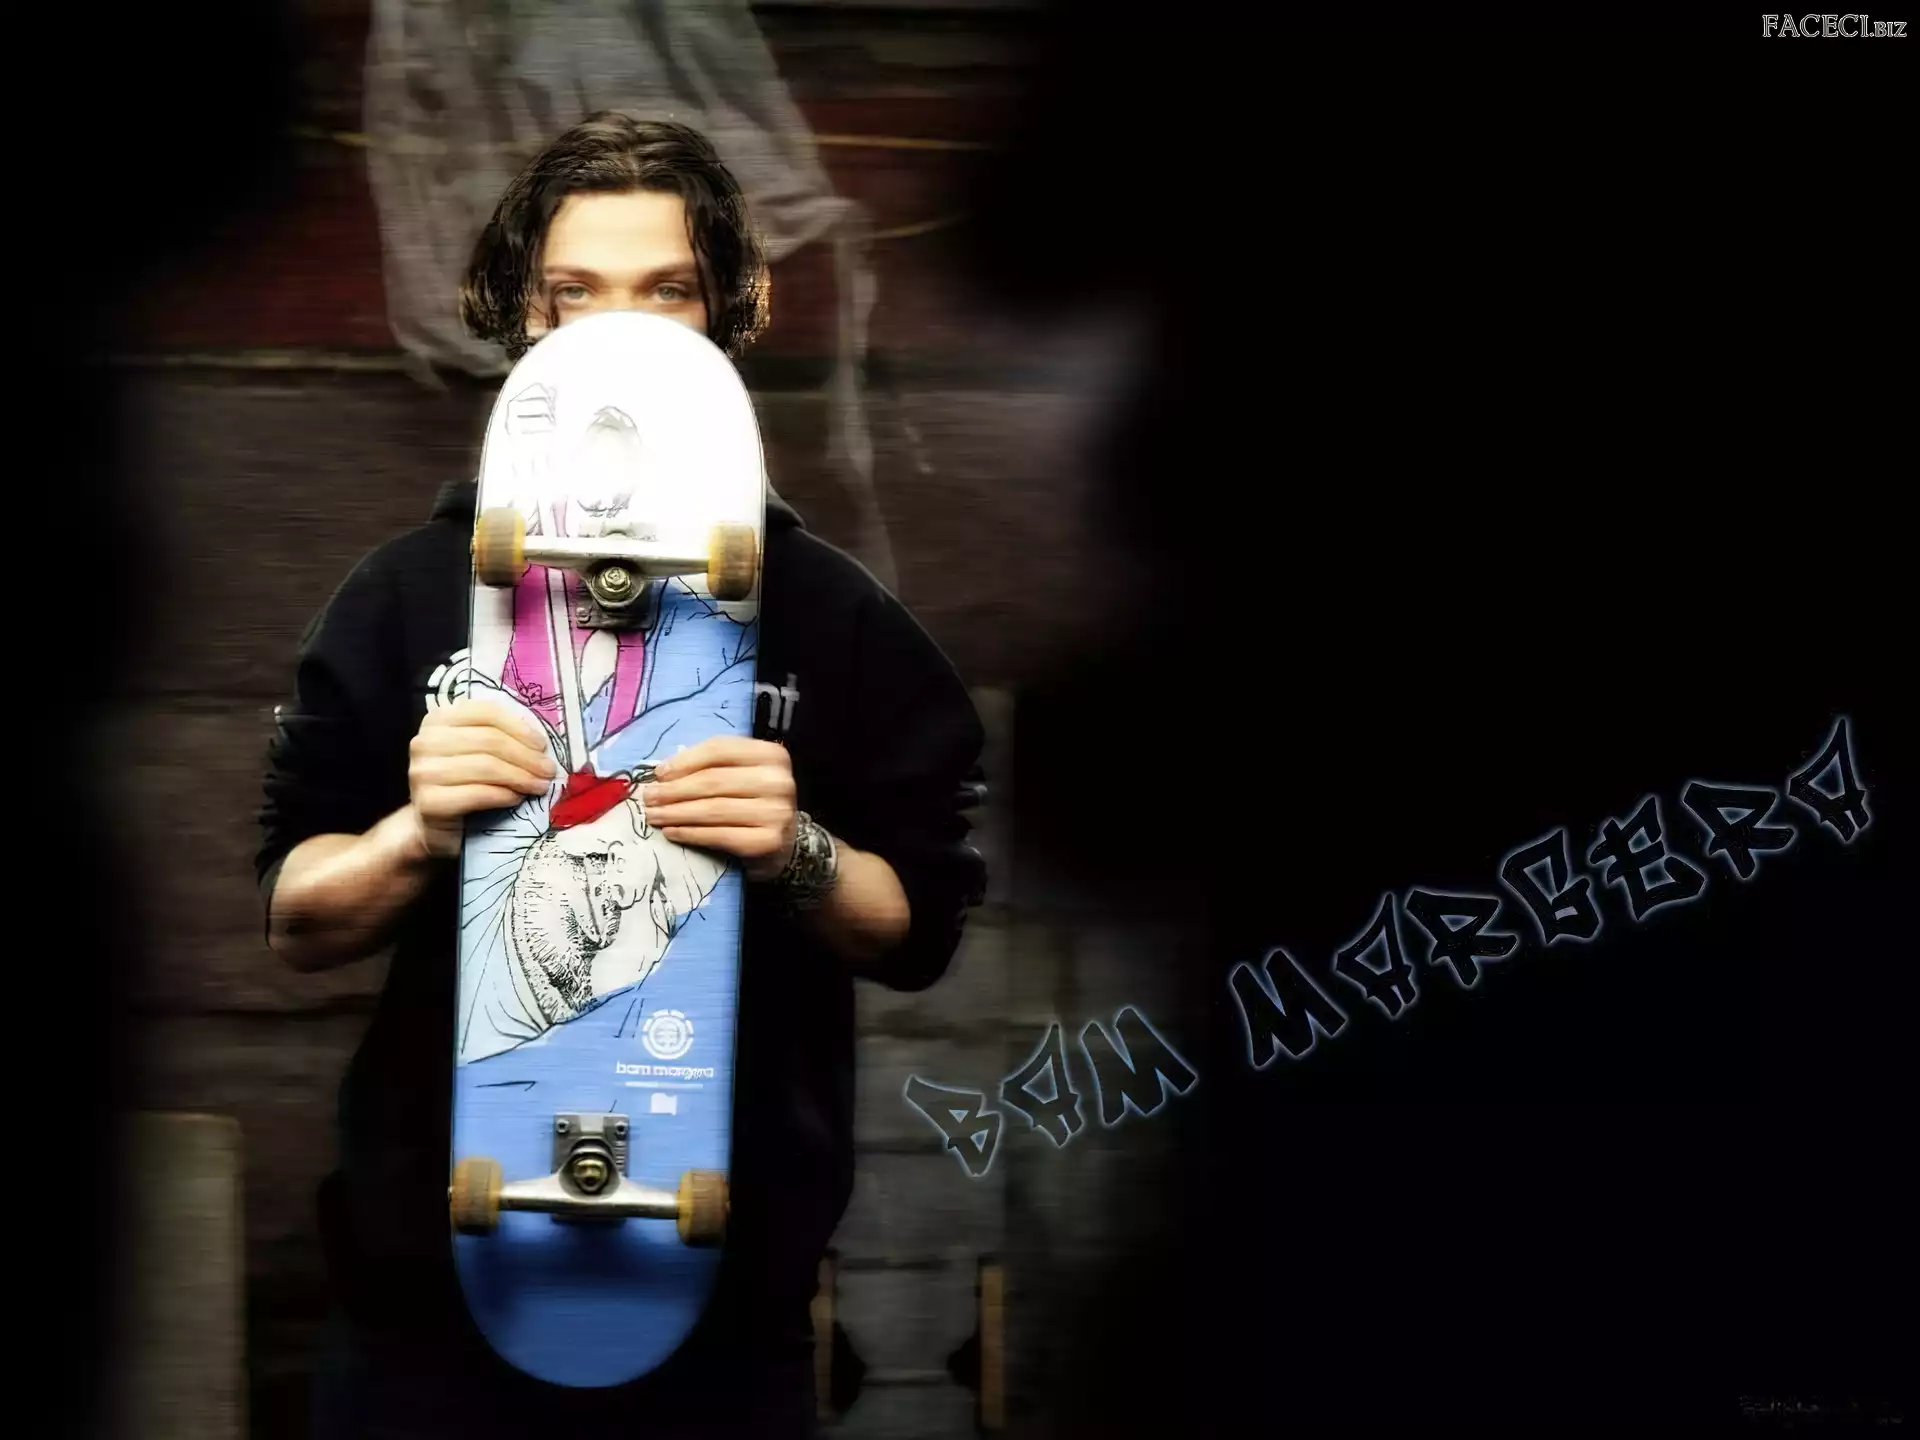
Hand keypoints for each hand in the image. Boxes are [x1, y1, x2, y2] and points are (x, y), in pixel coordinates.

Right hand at [407, 699, 556, 859]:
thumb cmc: (461, 782)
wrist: (433, 824)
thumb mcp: (477, 751)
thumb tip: (539, 740)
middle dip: (526, 756)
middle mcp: (425, 741)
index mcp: (438, 719)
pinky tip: (517, 798)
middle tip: (548, 771)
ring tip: (539, 786)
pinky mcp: (429, 801)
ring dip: (520, 777)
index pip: (486, 712)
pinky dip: (503, 795)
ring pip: (486, 766)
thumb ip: (498, 736)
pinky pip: (477, 794)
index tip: (542, 745)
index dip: (519, 728)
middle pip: (489, 740)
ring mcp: (423, 771)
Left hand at [641, 737, 797, 881]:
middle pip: (713, 781)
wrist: (784, 843)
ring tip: (654, 816)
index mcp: (771, 754)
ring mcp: (776, 812)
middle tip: (649, 799)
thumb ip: (710, 767)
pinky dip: (690, 833)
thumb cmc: (754, 802)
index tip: (658, 774)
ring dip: (676, 813)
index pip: (719, 750)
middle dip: (674, 790)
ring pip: (713, 809)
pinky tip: (672, 832)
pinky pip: (718, 835)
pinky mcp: (767, 841)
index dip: (684, 761)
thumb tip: (663, 773)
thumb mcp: (740, 774)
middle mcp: (777, 781)